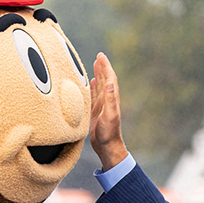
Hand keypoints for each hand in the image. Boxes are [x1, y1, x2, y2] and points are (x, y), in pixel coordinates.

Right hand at [89, 53, 127, 170]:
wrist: (107, 146)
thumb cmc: (109, 133)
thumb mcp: (110, 115)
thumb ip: (110, 99)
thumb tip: (109, 82)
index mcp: (111, 99)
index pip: (109, 78)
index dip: (106, 66)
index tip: (101, 56)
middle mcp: (107, 100)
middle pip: (105, 79)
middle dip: (102, 67)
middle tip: (99, 56)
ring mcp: (102, 106)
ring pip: (100, 86)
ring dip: (98, 75)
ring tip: (95, 64)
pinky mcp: (96, 111)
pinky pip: (94, 95)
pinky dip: (93, 87)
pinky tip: (92, 83)